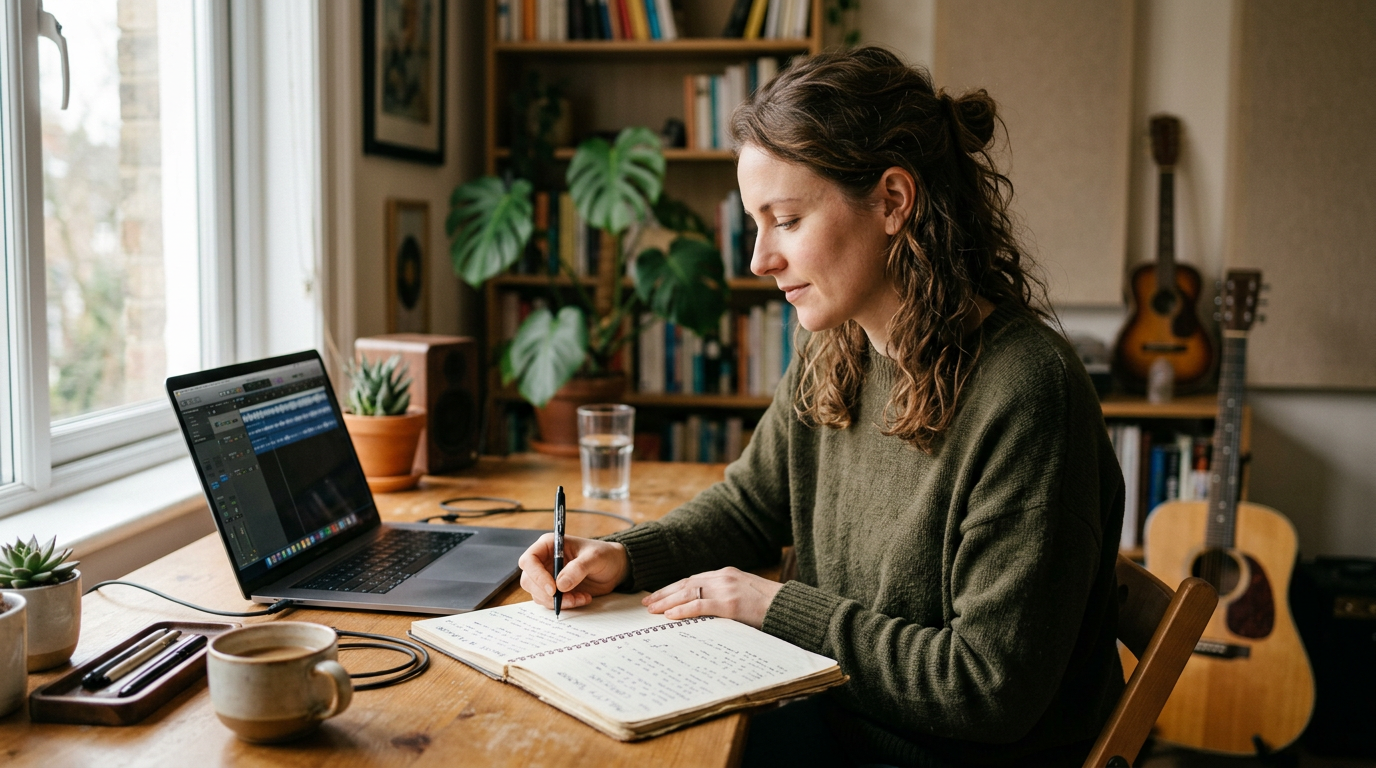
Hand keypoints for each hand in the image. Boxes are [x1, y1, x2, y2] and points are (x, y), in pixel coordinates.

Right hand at [518, 534, 628, 609]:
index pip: (529, 560)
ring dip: (557, 601)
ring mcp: (548, 577)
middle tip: (568, 599)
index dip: (536, 576)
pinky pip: (550, 602)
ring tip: (581, 597)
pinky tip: (582, 598)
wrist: (614, 568)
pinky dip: (565, 604)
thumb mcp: (595, 558)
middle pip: (529, 580)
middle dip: (546, 594)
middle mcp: (544, 561)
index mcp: (549, 545)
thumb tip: (560, 585)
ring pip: (538, 594)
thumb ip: (578, 569)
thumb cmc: (604, 555)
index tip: (553, 589)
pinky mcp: (555, 590)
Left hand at [643, 567, 783, 629]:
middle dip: (664, 593)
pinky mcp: (731, 604)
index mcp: (726, 574)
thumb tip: (705, 609)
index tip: (658, 595)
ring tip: (653, 610)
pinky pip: (700, 605)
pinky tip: (670, 615)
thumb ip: (725, 596)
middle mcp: (723, 577)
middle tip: (647, 603)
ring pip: (689, 592)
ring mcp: (726, 589)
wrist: (789, 607)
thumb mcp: (744, 594)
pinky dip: (683, 610)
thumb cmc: (768, 606)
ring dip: (668, 602)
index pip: (692, 579)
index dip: (673, 587)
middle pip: (686, 583)